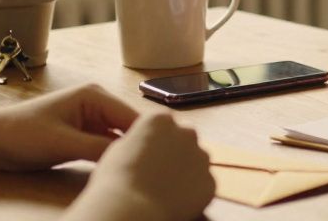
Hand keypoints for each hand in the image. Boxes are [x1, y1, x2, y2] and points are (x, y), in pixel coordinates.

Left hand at [0, 84, 137, 170]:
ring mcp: (92, 118)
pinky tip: (120, 169)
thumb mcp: (63, 144)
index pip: (133, 117)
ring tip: (139, 170)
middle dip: (139, 145)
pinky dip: (114, 156)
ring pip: (121, 138)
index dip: (148, 138)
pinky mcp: (85, 133)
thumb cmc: (21, 135)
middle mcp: (98, 103)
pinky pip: (108, 145)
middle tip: (150, 168)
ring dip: (127, 152)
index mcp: (95, 95)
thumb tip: (131, 156)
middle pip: (131, 126)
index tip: (162, 159)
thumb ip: (99, 148)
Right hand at [76, 112, 214, 220]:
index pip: (164, 123)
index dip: (155, 140)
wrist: (131, 208)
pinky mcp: (210, 181)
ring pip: (196, 160)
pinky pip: (203, 183)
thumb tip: (147, 142)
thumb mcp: (120, 147)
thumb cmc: (117, 179)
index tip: (147, 154)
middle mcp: (187, 132)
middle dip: (175, 151)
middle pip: (185, 138)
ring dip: (186, 170)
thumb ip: (142, 138)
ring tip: (164, 188)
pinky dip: (193, 191)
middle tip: (158, 171)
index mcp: (161, 120)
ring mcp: (202, 157)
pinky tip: (175, 200)